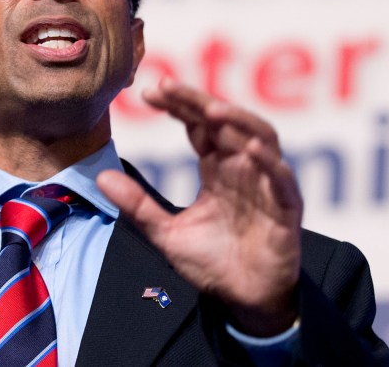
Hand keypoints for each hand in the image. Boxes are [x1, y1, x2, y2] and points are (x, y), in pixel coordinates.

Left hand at [98, 79, 302, 335]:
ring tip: (212, 111)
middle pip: (226, 123)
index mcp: (218, 169)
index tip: (150, 93)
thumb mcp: (166, 233)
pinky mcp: (286, 208)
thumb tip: (102, 177)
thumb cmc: (212, 263)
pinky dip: (269, 162)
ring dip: (238, 121)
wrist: (244, 300)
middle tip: (169, 87)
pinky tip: (250, 148)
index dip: (179, 107)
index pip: (199, 126)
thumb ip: (138, 205)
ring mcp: (267, 184)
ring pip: (261, 138)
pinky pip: (282, 179)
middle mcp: (244, 168)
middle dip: (199, 102)